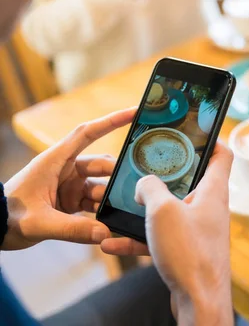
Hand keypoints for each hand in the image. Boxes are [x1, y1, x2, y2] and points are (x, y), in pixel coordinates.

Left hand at [2, 108, 134, 250]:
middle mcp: (65, 169)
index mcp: (55, 161)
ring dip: (111, 198)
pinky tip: (114, 222)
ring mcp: (70, 186)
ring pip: (102, 185)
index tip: (135, 111)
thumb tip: (105, 234)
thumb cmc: (7, 217)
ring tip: (126, 210)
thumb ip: (72, 230)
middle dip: (118, 174)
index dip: (111, 121)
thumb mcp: (39, 223)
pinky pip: (95, 203)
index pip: (87, 133)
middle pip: (102, 164)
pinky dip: (104, 211)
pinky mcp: (71, 202)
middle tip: (139, 186)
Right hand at [101, 142, 233, 325]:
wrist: (199, 302)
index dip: (211, 139)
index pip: (222, 154)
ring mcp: (199, 230)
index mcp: (213, 190)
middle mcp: (209, 207)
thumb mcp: (162, 211)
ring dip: (143, 211)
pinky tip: (113, 242)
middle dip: (163, 176)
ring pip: (170, 211)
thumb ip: (151, 188)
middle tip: (141, 169)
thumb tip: (144, 184)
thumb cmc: (189, 253)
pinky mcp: (188, 250)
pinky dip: (140, 238)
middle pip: (190, 181)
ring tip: (116, 210)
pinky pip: (162, 237)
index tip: (192, 131)